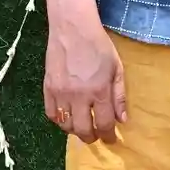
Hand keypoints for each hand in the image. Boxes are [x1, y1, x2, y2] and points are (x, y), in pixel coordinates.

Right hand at [43, 14, 126, 143]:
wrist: (73, 30)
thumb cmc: (99, 47)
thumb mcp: (117, 68)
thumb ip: (119, 95)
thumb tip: (122, 120)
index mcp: (99, 90)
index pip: (104, 124)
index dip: (109, 136)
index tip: (111, 139)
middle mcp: (79, 96)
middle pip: (83, 130)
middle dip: (91, 138)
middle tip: (96, 136)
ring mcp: (61, 94)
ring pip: (66, 125)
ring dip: (75, 131)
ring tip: (82, 126)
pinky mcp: (47, 89)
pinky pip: (51, 114)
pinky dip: (60, 121)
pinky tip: (67, 118)